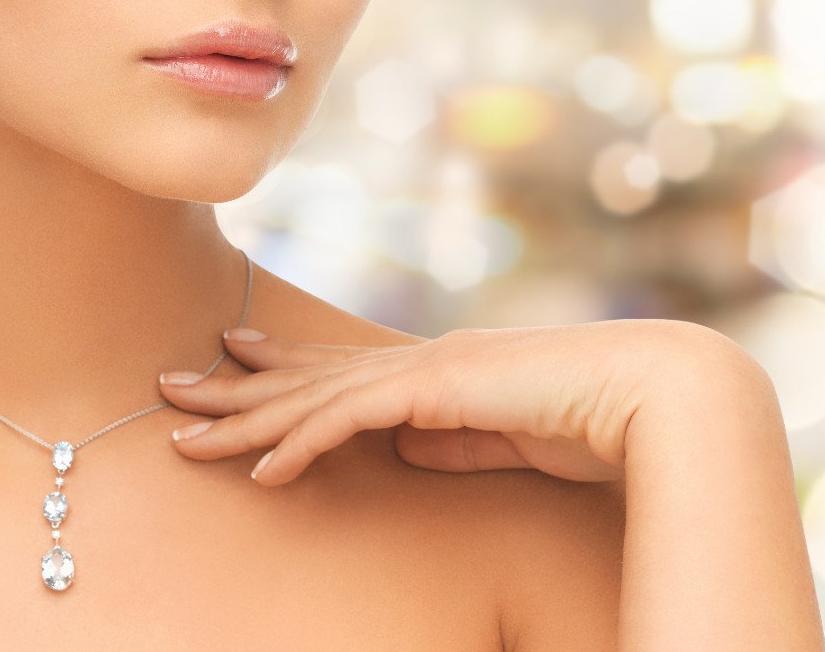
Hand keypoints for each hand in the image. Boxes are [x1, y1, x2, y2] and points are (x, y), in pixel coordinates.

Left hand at [158, 320, 757, 485]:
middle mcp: (419, 360)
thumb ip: (449, 438)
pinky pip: (351, 422)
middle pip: (309, 374)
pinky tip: (260, 470)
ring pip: (314, 394)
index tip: (235, 353)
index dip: (284, 363)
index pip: (342, 366)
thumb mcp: (503, 439)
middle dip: (236, 383)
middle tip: (169, 383)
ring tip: (183, 430)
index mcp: (435, 369)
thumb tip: (402, 446)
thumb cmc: (593, 420)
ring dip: (246, 417)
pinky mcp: (437, 390)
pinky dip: (302, 445)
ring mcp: (426, 369)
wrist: (655, 395)